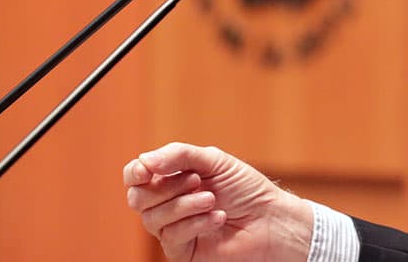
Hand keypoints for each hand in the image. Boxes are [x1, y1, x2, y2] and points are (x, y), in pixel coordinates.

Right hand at [123, 142, 313, 261]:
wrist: (272, 218)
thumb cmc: (246, 189)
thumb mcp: (214, 161)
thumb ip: (179, 155)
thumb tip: (144, 160)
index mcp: (173, 180)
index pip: (136, 176)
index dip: (135, 172)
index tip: (147, 170)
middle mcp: (168, 204)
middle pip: (138, 198)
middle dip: (166, 187)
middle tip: (197, 181)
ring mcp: (173, 229)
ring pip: (152, 218)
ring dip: (184, 205)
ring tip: (212, 200)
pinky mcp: (182, 252)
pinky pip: (171, 237)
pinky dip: (195, 223)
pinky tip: (219, 217)